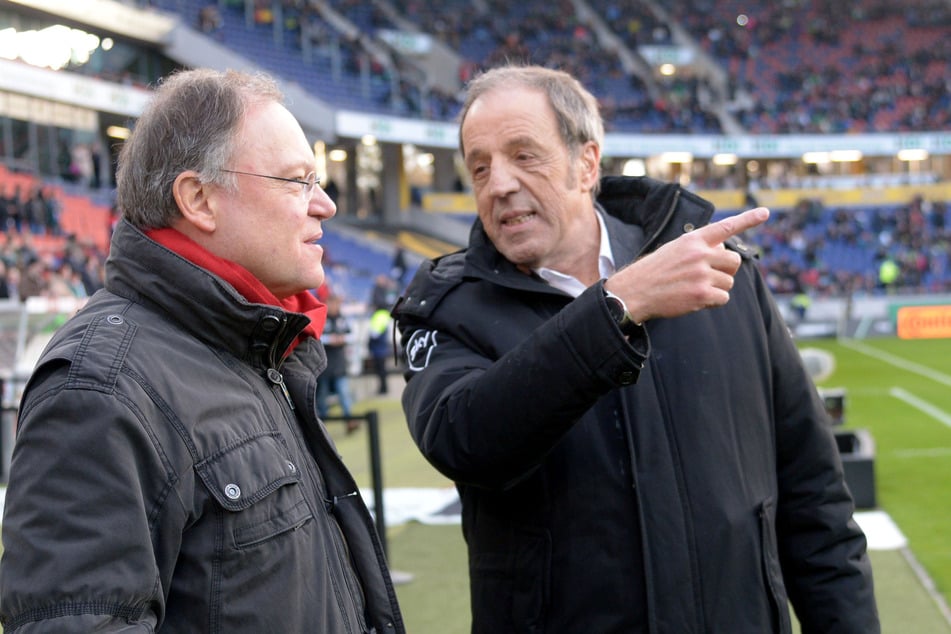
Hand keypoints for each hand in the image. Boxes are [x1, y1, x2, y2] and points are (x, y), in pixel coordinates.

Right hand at [604, 207, 768, 322]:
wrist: (635, 291)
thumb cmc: (655, 271)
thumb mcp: (675, 250)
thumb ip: (700, 248)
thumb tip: (724, 253)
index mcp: (693, 240)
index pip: (726, 227)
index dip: (748, 219)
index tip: (766, 213)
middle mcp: (700, 254)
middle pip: (734, 261)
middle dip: (726, 270)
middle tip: (709, 275)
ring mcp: (702, 274)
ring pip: (729, 282)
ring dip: (717, 288)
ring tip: (694, 288)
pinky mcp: (702, 293)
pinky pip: (723, 298)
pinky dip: (713, 301)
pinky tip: (696, 299)